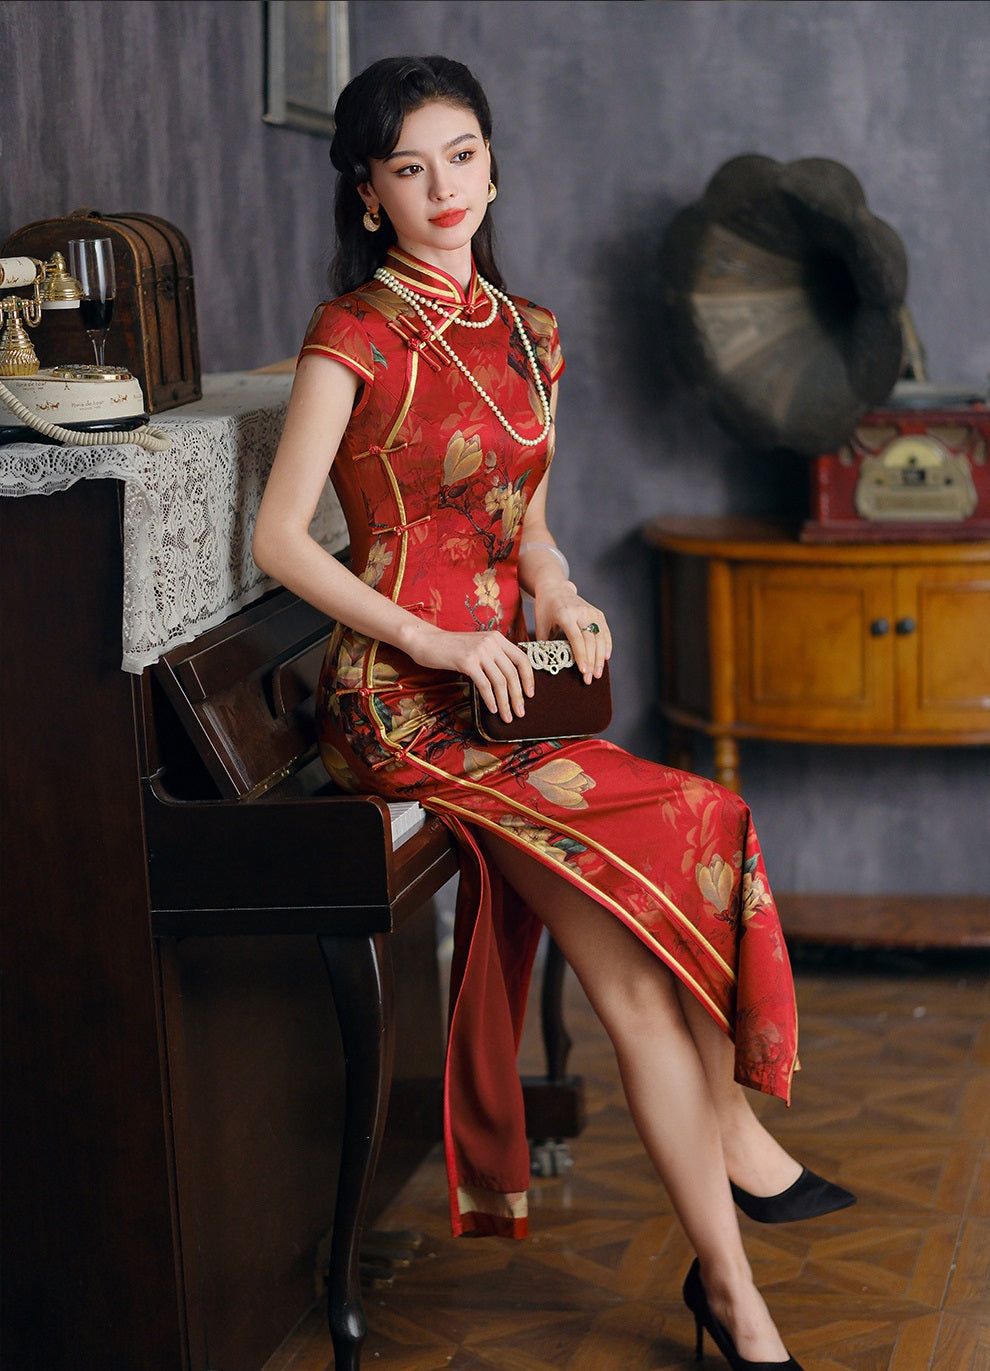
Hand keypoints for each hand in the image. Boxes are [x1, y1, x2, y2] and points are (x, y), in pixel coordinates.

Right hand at [405, 625, 534, 722]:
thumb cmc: (451, 648)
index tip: (530, 694)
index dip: (528, 678)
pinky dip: (491, 700)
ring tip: (507, 716)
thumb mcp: (477, 646)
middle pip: (512, 673)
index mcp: (497, 638)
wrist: (426, 641)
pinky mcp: (466, 661)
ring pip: (500, 682)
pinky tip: (493, 709)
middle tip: (520, 712)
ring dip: (506, 702)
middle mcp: (491, 642)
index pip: (522, 659)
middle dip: (518, 696)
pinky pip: (484, 685)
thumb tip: (509, 681)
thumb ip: (493, 656)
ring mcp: (479, 651)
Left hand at [533, 588, 610, 682]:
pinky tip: (605, 659)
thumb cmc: (545, 609)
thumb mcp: (540, 626)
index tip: (582, 671)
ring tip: (597, 674)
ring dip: (600, 657)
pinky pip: (605, 631)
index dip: (581, 655)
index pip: (576, 638)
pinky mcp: (597, 613)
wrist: (555, 588)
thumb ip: (545, 645)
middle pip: (590, 640)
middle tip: (590, 679)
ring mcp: (591, 611)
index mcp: (564, 614)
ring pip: (600, 637)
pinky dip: (607, 645)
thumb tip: (549, 667)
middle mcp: (580, 612)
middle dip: (591, 661)